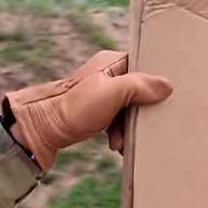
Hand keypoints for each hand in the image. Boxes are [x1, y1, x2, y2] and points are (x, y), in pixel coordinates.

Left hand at [4, 51, 172, 166]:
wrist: (40, 131)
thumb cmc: (74, 109)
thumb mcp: (111, 93)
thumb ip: (140, 86)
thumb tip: (167, 86)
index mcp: (111, 62)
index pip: (145, 66)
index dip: (155, 82)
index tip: (165, 100)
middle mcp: (107, 75)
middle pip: (140, 90)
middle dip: (142, 112)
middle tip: (140, 127)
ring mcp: (101, 94)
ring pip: (130, 108)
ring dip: (130, 127)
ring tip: (122, 142)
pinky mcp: (96, 113)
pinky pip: (119, 121)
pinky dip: (121, 133)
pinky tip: (116, 145)